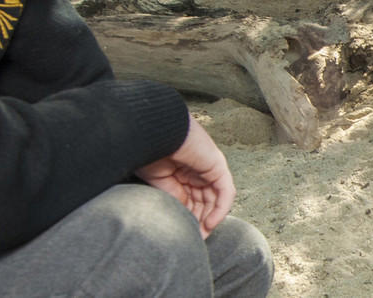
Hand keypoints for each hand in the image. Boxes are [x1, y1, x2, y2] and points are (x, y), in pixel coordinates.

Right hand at [136, 119, 234, 237]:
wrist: (151, 132)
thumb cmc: (147, 152)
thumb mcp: (160, 184)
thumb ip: (174, 199)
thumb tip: (183, 219)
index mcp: (182, 172)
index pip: (192, 200)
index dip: (189, 219)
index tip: (185, 237)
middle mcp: (198, 170)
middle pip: (205, 202)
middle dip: (200, 222)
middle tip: (194, 240)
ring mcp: (209, 167)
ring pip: (216, 199)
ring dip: (210, 219)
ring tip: (201, 236)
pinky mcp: (217, 166)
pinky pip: (225, 192)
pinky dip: (220, 209)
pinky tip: (209, 223)